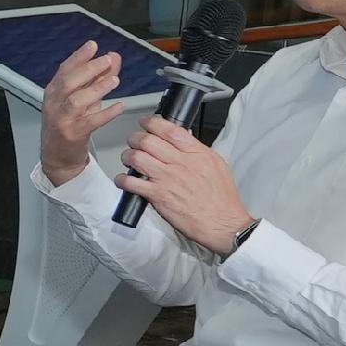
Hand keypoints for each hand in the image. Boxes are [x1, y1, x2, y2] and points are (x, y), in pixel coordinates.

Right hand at [43, 40, 155, 184]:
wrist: (57, 156)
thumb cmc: (68, 123)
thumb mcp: (81, 97)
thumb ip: (97, 77)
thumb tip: (113, 58)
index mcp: (54, 91)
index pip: (65, 69)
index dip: (79, 56)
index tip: (92, 45)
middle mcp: (55, 104)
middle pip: (69, 82)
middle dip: (88, 69)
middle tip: (107, 60)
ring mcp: (62, 119)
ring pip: (77, 101)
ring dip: (96, 89)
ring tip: (114, 81)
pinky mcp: (73, 134)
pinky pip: (91, 122)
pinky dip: (106, 113)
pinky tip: (119, 106)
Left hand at [113, 116, 254, 254]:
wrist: (222, 223)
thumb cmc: (221, 198)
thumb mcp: (216, 165)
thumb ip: (197, 149)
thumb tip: (183, 136)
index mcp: (196, 153)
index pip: (169, 129)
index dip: (152, 123)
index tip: (145, 123)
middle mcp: (181, 163)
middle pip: (148, 141)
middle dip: (135, 138)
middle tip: (134, 142)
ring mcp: (167, 179)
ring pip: (136, 157)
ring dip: (127, 156)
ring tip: (128, 160)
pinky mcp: (158, 196)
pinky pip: (131, 182)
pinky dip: (123, 180)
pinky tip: (124, 180)